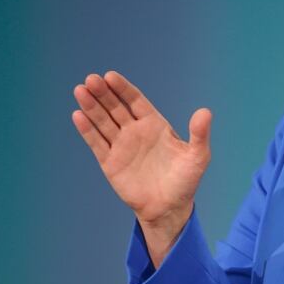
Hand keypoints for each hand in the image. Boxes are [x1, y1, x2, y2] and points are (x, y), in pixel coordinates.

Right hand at [71, 71, 211, 226]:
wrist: (169, 208)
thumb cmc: (186, 180)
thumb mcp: (198, 156)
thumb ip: (199, 134)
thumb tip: (205, 111)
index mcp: (155, 124)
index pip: (136, 101)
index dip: (123, 89)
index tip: (110, 76)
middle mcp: (136, 131)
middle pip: (116, 107)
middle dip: (104, 93)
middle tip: (91, 79)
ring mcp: (122, 146)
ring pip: (103, 122)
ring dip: (92, 107)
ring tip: (80, 90)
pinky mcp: (110, 162)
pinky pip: (97, 143)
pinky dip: (87, 130)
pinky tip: (78, 115)